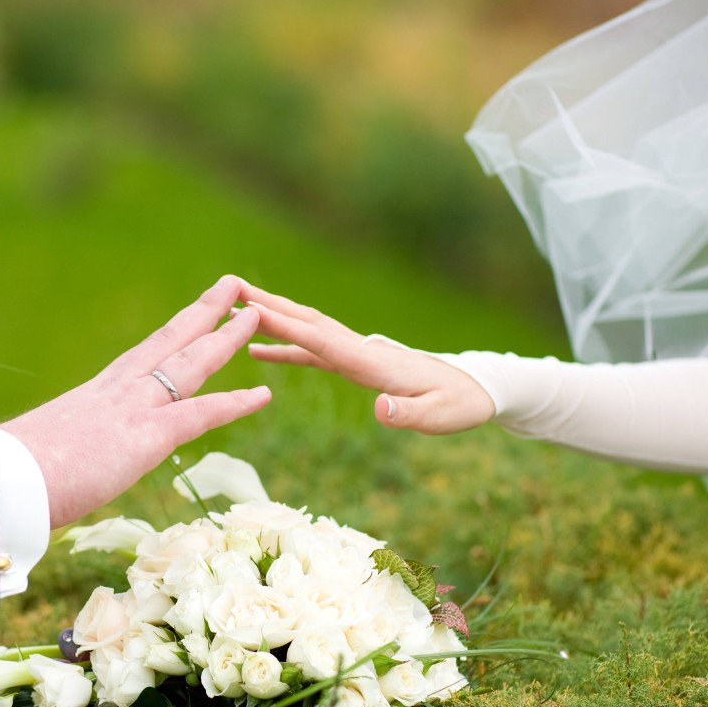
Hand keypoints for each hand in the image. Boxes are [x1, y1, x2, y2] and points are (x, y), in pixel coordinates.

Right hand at [0, 275, 270, 528]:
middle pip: (171, 340)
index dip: (172, 334)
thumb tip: (53, 470)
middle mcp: (118, 390)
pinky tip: (264, 395)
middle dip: (205, 313)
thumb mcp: (45, 453)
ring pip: (192, 362)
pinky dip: (236, 402)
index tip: (192, 316)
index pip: (144, 356)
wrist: (2, 480)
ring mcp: (134, 408)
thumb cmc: (13, 475)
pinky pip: (201, 413)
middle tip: (233, 289)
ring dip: (227, 338)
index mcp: (96, 394)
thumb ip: (62, 452)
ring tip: (258, 314)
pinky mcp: (145, 435)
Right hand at [239, 281, 494, 433]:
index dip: (285, 327)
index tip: (253, 312)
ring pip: (306, 329)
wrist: (477, 389)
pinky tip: (259, 352)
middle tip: (230, 291)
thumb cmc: (459, 405)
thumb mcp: (438, 416)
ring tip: (233, 309)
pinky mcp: (356, 363)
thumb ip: (407, 414)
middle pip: (307, 322)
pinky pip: (312, 350)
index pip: (321, 341)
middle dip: (269, 306)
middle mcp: (360, 350)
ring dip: (273, 318)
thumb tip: (378, 410)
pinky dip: (285, 347)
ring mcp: (357, 353)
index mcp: (373, 362)